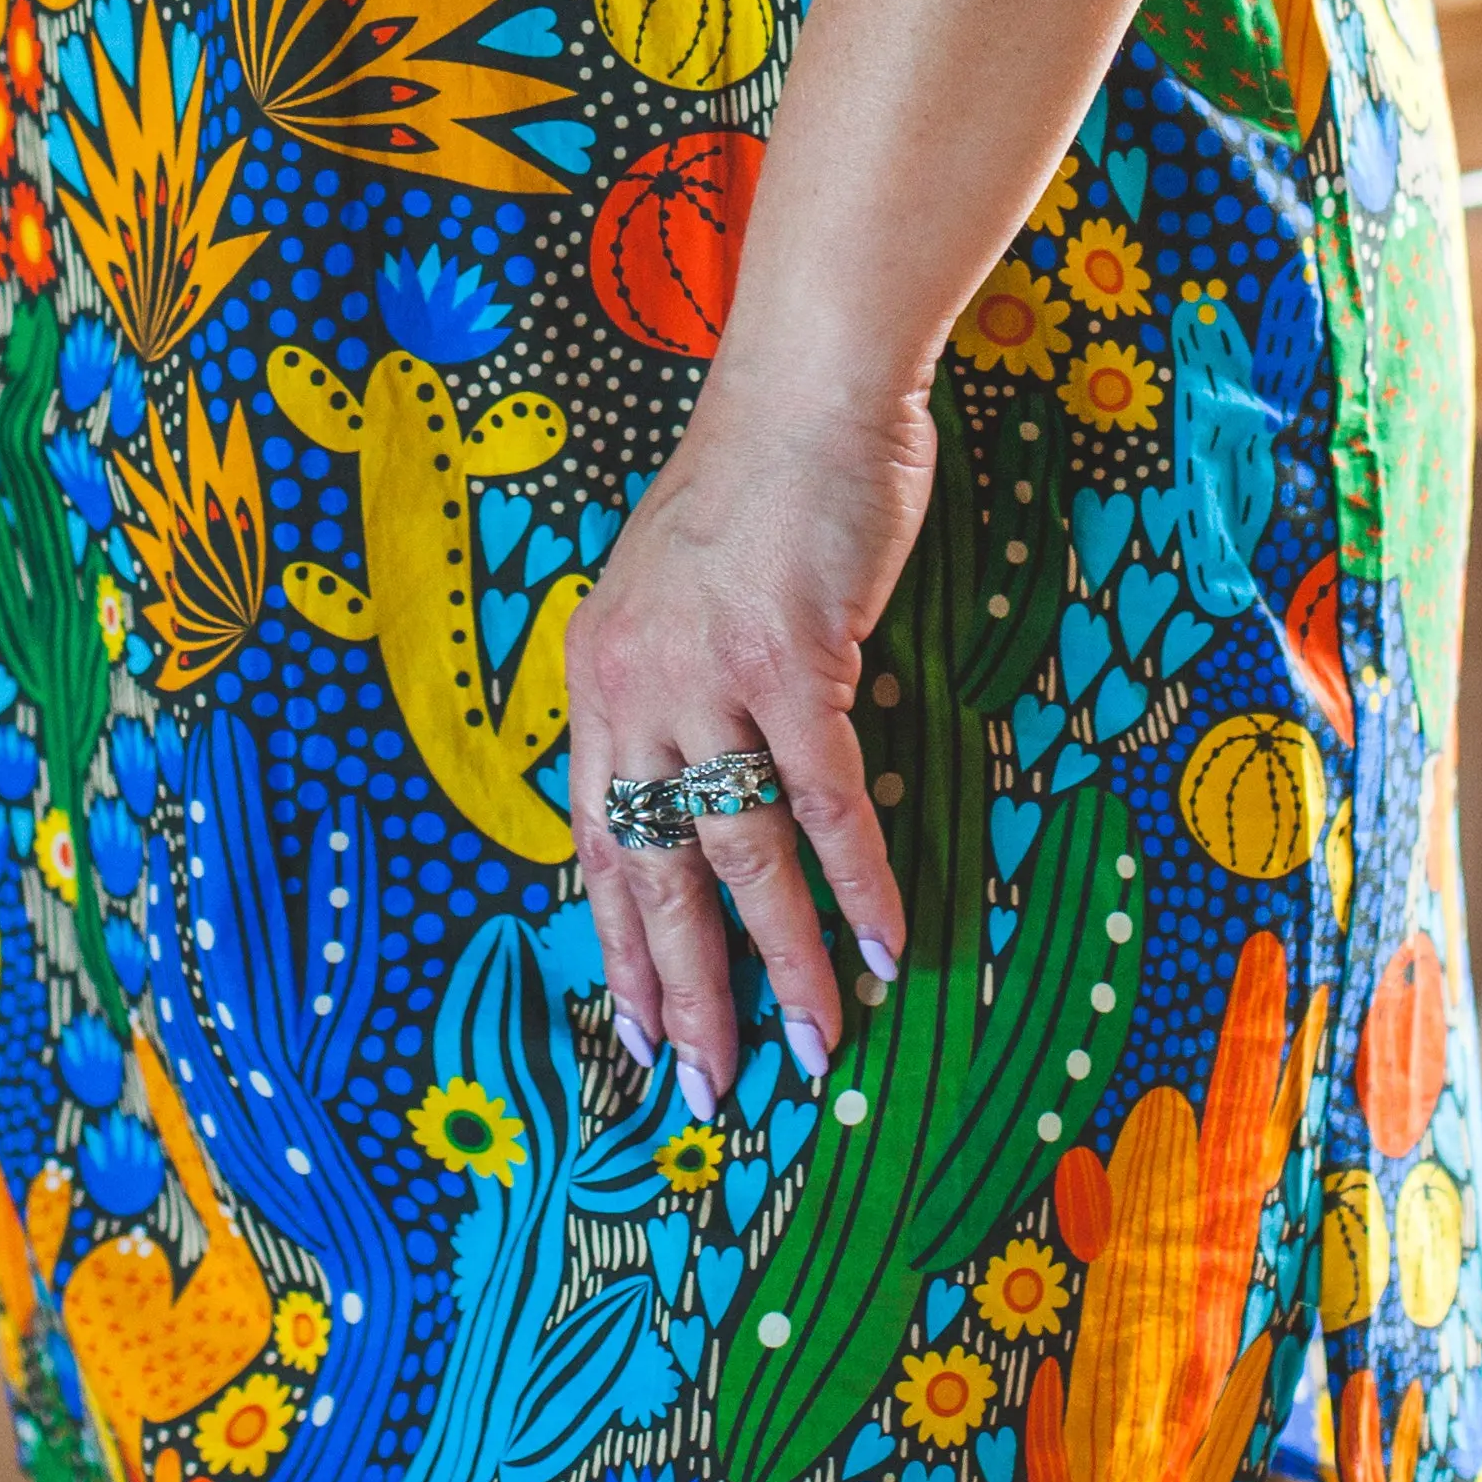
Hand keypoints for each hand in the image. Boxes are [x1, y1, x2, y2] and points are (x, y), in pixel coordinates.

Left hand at [564, 352, 926, 1113]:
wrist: (806, 392)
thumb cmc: (754, 491)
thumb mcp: (668, 596)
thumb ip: (667, 694)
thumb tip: (690, 801)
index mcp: (597, 676)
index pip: (594, 841)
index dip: (616, 946)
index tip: (633, 1033)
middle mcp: (632, 685)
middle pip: (653, 873)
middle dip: (683, 993)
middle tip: (703, 1089)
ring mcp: (708, 674)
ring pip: (740, 856)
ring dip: (782, 964)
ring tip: (814, 1046)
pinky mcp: (789, 660)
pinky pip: (825, 802)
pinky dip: (859, 884)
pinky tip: (887, 946)